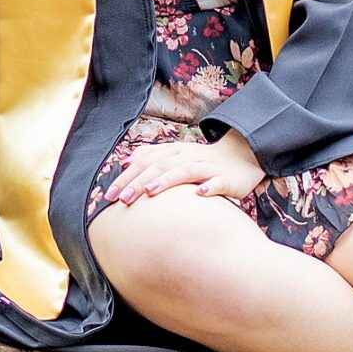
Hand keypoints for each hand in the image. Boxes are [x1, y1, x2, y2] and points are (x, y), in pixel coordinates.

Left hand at [111, 129, 264, 205]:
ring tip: (150, 192)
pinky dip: (209, 187)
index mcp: (174, 152)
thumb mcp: (176, 156)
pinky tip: (200, 194)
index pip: (145, 162)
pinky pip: (218, 182)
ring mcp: (208, 167)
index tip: (109, 195)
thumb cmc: (204, 161)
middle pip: (160, 166)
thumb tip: (125, 161)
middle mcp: (188, 156)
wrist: (243, 156)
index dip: (127, 177)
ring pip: (185, 171)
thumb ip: (152, 157)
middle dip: (139, 182)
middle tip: (123, 199)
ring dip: (167, 181)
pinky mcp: (227, 178)